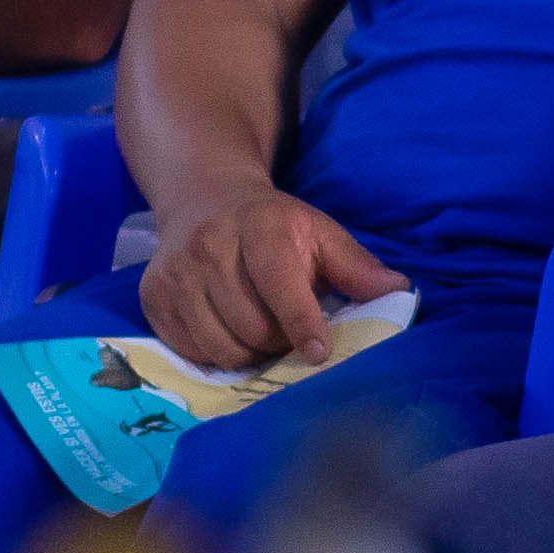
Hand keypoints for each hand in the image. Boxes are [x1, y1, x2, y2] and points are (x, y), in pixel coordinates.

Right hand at [141, 184, 406, 371]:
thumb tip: (399, 292)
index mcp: (259, 225)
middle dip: (278, 342)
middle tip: (287, 332)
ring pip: (221, 346)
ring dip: (248, 353)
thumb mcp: (318, 232)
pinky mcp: (153, 298)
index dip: (301, 323)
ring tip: (259, 333)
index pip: (279, 284)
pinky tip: (227, 332)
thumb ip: (356, 265)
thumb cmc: (274, 224)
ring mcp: (176, 273)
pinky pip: (192, 351)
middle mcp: (210, 246)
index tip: (318, 351)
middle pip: (252, 327)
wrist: (202, 198)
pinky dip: (216, 354)